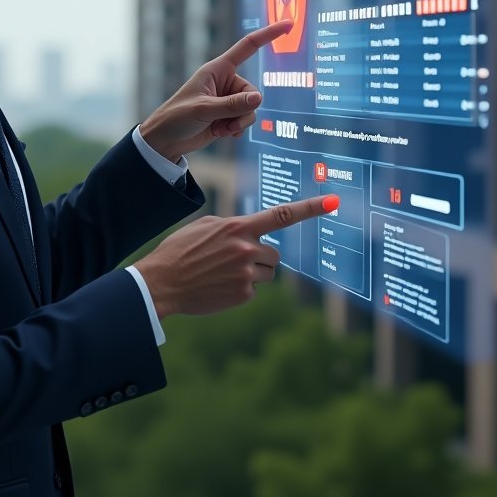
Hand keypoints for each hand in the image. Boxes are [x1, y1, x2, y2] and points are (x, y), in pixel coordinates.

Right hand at [135, 194, 337, 319]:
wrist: (163, 282)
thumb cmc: (181, 250)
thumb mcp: (205, 227)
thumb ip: (234, 227)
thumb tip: (253, 233)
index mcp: (238, 227)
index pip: (282, 215)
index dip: (310, 208)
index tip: (334, 201)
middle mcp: (247, 249)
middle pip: (274, 254)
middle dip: (260, 257)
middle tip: (234, 260)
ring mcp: (246, 273)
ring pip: (266, 273)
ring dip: (252, 273)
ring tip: (222, 273)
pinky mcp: (244, 294)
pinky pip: (254, 290)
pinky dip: (240, 289)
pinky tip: (219, 286)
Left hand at [139, 20, 292, 162]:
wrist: (164, 141)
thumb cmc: (176, 118)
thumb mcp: (204, 109)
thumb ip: (232, 105)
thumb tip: (259, 98)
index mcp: (217, 69)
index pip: (247, 47)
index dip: (268, 34)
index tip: (288, 24)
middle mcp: (225, 82)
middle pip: (253, 91)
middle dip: (243, 110)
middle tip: (224, 122)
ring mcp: (227, 99)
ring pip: (251, 109)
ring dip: (238, 122)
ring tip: (219, 129)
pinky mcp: (227, 115)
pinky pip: (246, 120)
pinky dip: (236, 129)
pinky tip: (222, 134)